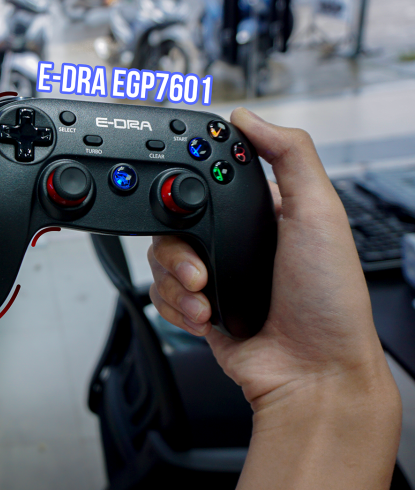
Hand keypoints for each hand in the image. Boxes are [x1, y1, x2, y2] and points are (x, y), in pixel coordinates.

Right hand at [147, 108, 399, 489]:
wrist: (310, 373)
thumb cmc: (328, 300)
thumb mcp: (319, 212)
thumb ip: (288, 155)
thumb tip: (251, 117)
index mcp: (266, 211)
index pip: (210, 178)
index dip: (190, 179)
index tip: (177, 185)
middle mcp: (238, 241)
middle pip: (174, 218)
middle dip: (177, 243)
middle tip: (200, 263)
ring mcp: (216, 275)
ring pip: (161, 257)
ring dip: (177, 279)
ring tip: (206, 294)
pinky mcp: (198, 308)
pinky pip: (160, 294)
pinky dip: (176, 305)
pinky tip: (205, 316)